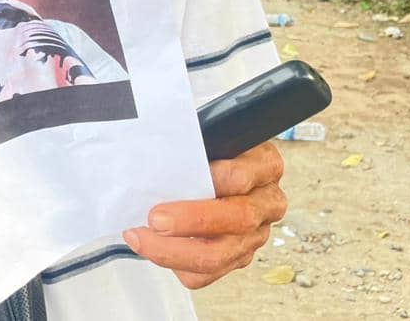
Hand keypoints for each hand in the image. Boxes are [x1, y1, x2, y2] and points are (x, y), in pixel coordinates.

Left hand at [122, 142, 285, 288]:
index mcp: (265, 166)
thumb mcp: (213, 135)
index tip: (181, 177)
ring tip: (143, 239)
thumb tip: (160, 158)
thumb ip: (196, 146)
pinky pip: (209, 274)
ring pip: (221, 254)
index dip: (213, 180)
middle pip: (237, 219)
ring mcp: (256, 234)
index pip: (242, 177)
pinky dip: (178, 264)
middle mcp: (267, 202)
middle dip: (191, 221)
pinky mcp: (239, 257)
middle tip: (155, 218)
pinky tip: (156, 249)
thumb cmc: (215, 150)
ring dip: (176, 251)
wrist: (225, 166)